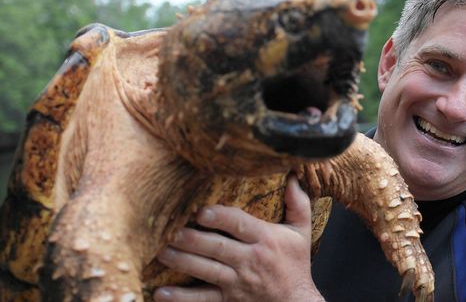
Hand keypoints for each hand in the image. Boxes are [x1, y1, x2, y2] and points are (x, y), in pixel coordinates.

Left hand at [153, 175, 323, 301]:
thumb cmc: (296, 264)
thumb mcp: (301, 232)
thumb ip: (298, 204)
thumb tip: (292, 177)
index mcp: (266, 239)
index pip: (240, 225)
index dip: (220, 217)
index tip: (201, 211)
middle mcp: (250, 260)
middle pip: (217, 247)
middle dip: (193, 239)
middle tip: (170, 231)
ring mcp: (237, 281)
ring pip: (206, 270)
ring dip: (182, 261)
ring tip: (161, 252)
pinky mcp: (228, 299)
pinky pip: (202, 299)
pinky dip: (182, 297)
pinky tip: (161, 292)